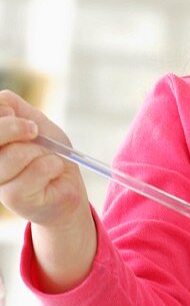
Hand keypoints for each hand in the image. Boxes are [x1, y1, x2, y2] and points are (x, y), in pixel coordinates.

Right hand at [0, 89, 96, 289]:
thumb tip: (2, 108)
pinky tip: (53, 172)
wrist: (67, 185)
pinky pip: (36, 171)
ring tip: (47, 159)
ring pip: (14, 155)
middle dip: (16, 128)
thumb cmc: (47, 153)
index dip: (3, 116)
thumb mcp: (33, 121)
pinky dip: (52, 165)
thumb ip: (12, 107)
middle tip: (35, 130)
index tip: (19, 117)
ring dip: (40, 152)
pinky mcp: (13, 198)